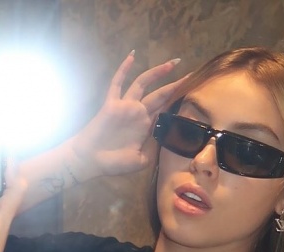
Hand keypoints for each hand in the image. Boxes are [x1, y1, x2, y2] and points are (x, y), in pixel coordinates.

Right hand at [70, 53, 186, 177]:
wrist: (90, 161)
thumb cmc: (113, 163)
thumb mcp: (140, 161)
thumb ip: (153, 152)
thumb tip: (165, 142)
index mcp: (145, 126)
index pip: (164, 109)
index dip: (177, 100)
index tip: (192, 91)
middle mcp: (137, 113)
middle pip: (160, 94)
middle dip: (176, 84)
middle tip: (193, 74)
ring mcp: (125, 106)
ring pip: (143, 83)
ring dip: (158, 72)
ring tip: (173, 63)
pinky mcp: (112, 103)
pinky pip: (117, 83)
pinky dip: (124, 69)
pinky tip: (132, 55)